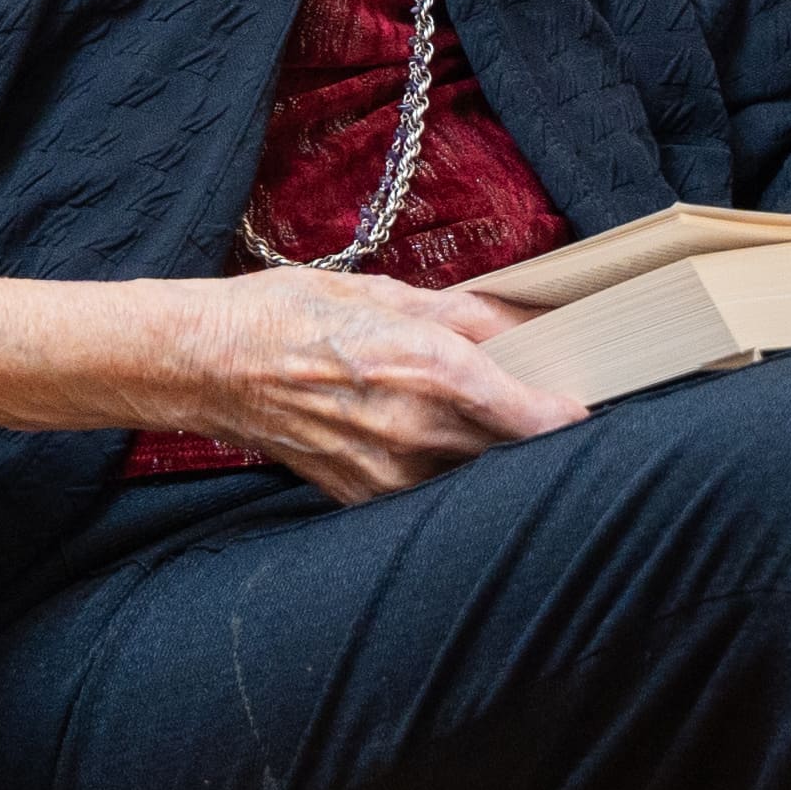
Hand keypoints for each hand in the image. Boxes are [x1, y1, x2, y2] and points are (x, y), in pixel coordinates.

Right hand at [183, 270, 584, 502]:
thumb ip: (465, 314)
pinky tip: (421, 440)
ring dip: (481, 454)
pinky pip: (422, 491)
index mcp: (430, 369)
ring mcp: (387, 472)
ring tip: (467, 420)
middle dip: (527, 432)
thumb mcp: (384, 293)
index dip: (567, 416)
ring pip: (468, 476)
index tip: (582, 406)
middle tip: (531, 401)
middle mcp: (416, 428)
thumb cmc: (290, 316)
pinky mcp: (360, 496)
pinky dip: (436, 470)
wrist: (208, 364)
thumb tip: (525, 320)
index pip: (533, 417)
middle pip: (508, 452)